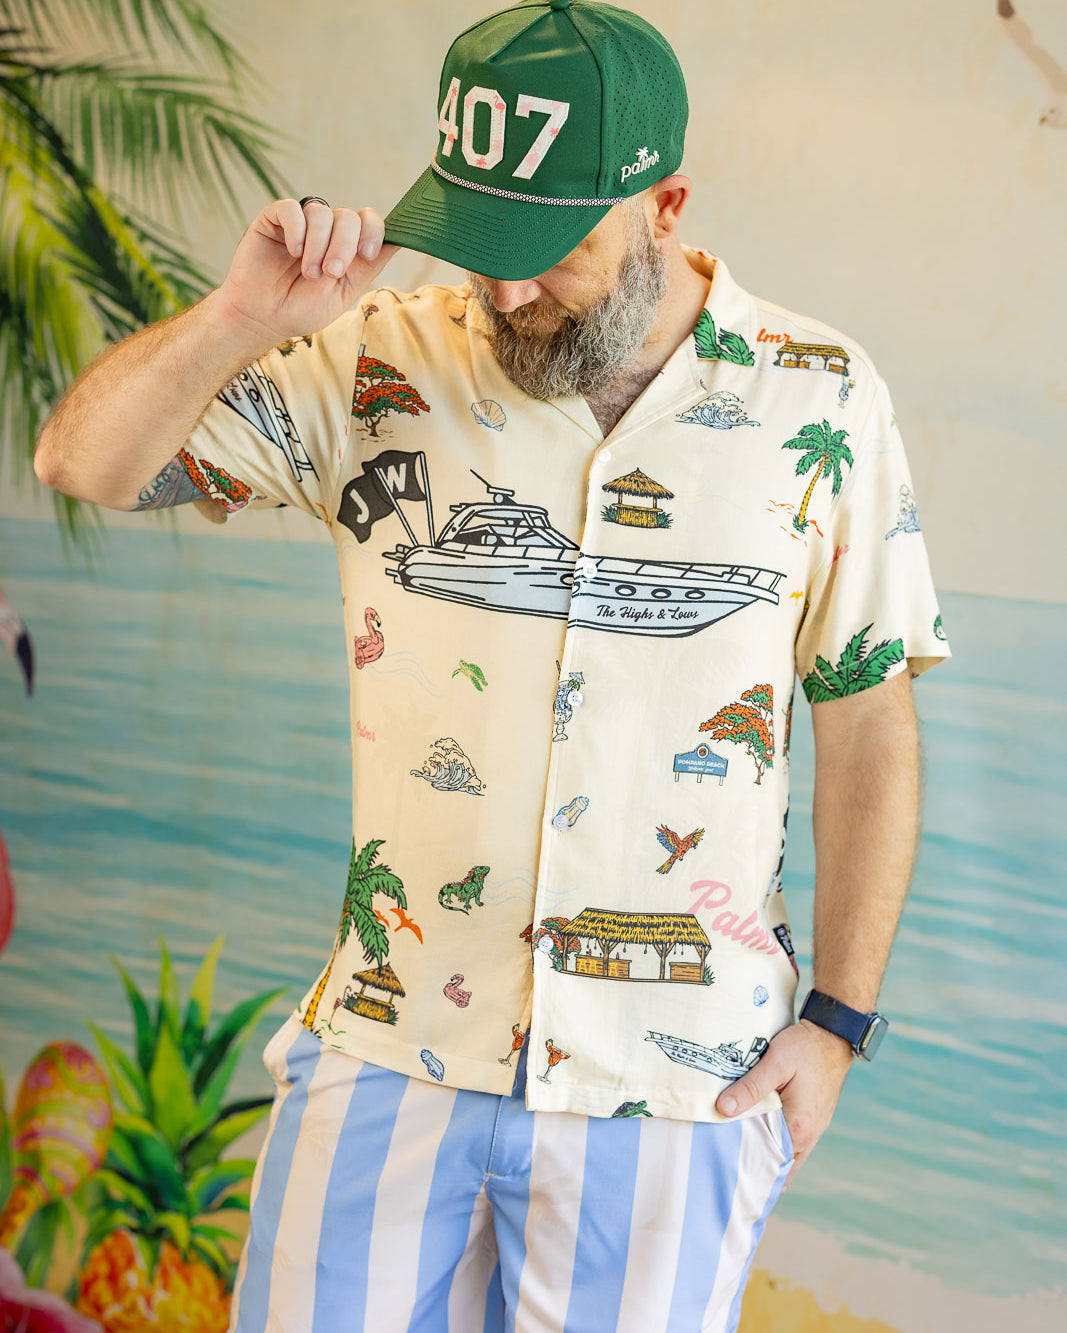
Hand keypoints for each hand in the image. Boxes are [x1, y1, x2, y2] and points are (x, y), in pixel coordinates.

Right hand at [216, 198, 399, 347]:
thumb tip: (400, 240)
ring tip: (308, 272)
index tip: (368, 253)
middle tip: (330, 272)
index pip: (370, 220)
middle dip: (344, 245)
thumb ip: (367, 266)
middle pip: (349, 216)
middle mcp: (327, 230)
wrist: (262, 318)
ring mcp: (301, 223)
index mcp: (347, 246)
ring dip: (319, 244)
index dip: (374, 231)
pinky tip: (294, 250)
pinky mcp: (274, 218)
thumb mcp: (343, 292)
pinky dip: (297, 229)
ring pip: (322, 212)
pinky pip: (292, 208)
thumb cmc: (301, 309)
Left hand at [715, 1020, 853, 1184]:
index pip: (768, 1158)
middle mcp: (810, 1134)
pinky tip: (760, 1138)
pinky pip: (794, 1141)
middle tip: (727, 1165)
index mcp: (799, 1126)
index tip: (725, 1167)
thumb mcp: (775, 1062)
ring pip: (787, 1153)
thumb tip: (723, 1110)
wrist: (834, 1035)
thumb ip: (750, 1087)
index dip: (747, 1164)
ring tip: (739, 1155)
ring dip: (766, 1154)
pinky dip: (778, 1143)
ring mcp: (815, 1127)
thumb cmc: (806, 1047)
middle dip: (755, 1164)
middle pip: (778, 1161)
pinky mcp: (814, 1118)